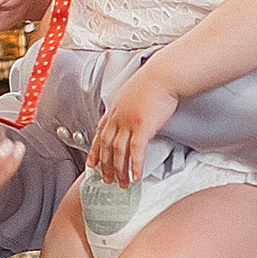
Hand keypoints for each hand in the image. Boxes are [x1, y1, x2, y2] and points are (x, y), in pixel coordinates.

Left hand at [89, 62, 173, 189]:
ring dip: (119, 170)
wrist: (164, 75)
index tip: (92, 163)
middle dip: (105, 165)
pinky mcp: (142, 126)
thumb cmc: (154, 81)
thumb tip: (131, 114)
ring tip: (121, 183)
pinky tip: (135, 176)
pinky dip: (134, 165)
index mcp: (114, 108)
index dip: (94, 150)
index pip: (100, 133)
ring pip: (119, 151)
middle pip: (107, 146)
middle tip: (106, 180)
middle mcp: (118, 117)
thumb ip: (128, 106)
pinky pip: (136, 150)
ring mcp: (128, 122)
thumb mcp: (133, 92)